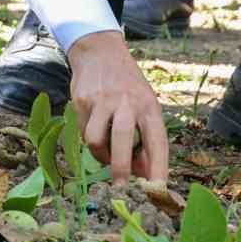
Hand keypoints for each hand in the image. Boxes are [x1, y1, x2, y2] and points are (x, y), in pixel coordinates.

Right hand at [66, 31, 168, 182]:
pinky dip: (89, 139)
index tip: (157, 189)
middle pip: (123, 139)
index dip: (158, 167)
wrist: (100, 52)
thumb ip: (145, 139)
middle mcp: (127, 102)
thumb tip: (143, 174)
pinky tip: (95, 127)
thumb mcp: (144, 106)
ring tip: (105, 151)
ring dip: (100, 155)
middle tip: (121, 188)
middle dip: (121, 167)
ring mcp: (102, 100)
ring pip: (96, 140)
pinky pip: (83, 132)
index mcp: (148, 105)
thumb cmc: (128, 87)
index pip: (157, 140)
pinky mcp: (82, 101)